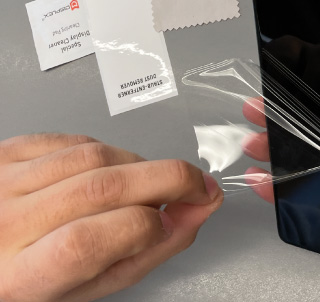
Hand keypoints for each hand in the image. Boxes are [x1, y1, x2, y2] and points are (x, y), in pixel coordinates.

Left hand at [0, 134, 222, 301]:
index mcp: (21, 278)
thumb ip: (149, 251)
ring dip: (141, 166)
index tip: (174, 221)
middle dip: (169, 180)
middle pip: (100, 188)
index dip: (144, 227)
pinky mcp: (6, 151)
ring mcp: (2, 184)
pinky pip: (73, 138)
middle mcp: (5, 226)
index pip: (85, 243)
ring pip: (94, 156)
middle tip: (198, 186)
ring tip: (147, 185)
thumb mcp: (93, 284)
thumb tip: (196, 210)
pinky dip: (108, 150)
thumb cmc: (31, 277)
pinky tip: (110, 171)